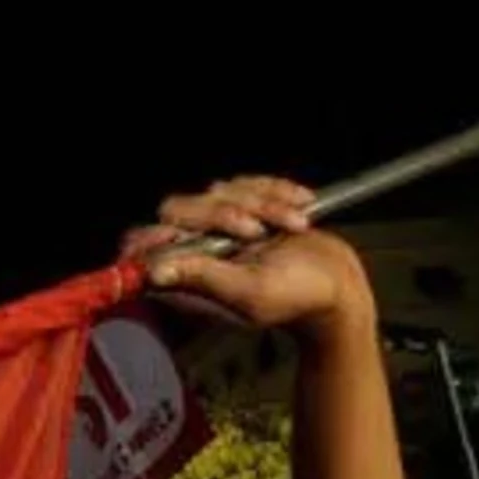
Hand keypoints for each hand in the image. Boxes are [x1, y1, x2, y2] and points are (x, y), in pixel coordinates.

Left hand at [120, 176, 374, 336]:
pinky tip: (300, 208)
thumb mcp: (249, 292)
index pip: (142, 246)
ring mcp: (216, 226)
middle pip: (177, 208)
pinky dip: (277, 191)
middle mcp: (194, 249)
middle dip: (223, 213)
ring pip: (216, 191)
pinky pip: (245, 181)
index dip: (152, 236)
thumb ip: (202, 278)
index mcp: (184, 275)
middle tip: (257, 233)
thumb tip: (153, 272)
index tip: (183, 234)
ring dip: (262, 204)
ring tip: (294, 226)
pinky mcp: (242, 206)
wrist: (337, 282)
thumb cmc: (295, 297)